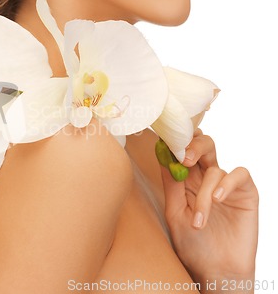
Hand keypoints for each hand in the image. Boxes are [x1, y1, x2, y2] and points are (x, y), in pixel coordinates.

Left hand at [160, 129, 258, 292]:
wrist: (217, 271)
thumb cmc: (193, 244)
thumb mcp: (175, 212)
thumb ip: (172, 184)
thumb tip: (163, 154)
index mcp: (186, 180)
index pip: (182, 149)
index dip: (176, 140)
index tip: (165, 139)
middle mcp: (206, 178)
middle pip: (202, 145)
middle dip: (192, 145)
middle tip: (183, 158)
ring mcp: (226, 185)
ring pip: (215, 168)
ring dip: (205, 193)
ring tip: (199, 220)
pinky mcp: (246, 194)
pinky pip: (239, 174)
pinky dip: (228, 183)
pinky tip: (218, 200)